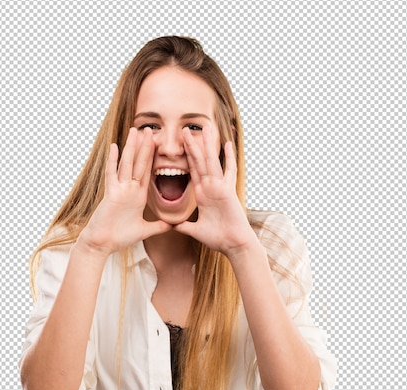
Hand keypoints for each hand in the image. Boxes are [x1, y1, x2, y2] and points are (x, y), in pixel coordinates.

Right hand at [78, 127, 170, 254]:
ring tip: (135, 130)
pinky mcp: (111, 194)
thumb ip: (158, 226)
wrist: (102, 244)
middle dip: (145, 147)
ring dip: (131, 147)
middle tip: (151, 129)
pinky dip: (113, 161)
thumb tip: (173, 226)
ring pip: (127, 164)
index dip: (153, 158)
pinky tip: (114, 147)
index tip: (159, 144)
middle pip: (139, 164)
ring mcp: (120, 190)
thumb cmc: (119, 237)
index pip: (147, 172)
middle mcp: (129, 190)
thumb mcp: (144, 230)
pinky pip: (112, 175)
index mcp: (138, 196)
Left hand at [173, 124, 255, 255]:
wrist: (233, 245)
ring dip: (207, 144)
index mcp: (202, 195)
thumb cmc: (218, 239)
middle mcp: (210, 188)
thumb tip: (172, 226)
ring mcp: (219, 188)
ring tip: (203, 127)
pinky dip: (228, 158)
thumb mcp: (196, 230)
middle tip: (185, 128)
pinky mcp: (227, 191)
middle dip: (192, 145)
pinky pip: (228, 171)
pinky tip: (227, 144)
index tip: (178, 144)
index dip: (185, 157)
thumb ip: (184, 226)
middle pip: (199, 161)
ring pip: (211, 161)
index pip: (192, 171)